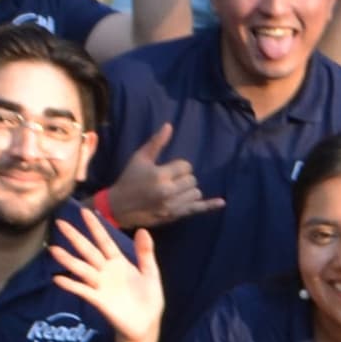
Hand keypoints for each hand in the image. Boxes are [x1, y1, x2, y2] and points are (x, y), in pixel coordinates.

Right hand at [47, 205, 165, 341]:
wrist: (146, 324)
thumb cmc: (148, 298)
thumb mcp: (150, 273)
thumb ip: (145, 253)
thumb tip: (143, 230)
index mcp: (119, 262)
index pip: (104, 241)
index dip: (95, 227)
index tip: (85, 212)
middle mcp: (106, 270)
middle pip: (89, 251)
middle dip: (76, 238)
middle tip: (60, 223)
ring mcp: (100, 285)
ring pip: (82, 269)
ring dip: (68, 260)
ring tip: (54, 250)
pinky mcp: (98, 300)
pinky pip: (83, 290)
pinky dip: (71, 285)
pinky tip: (58, 278)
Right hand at [104, 123, 224, 227]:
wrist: (119, 207)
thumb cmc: (129, 179)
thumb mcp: (139, 158)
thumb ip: (156, 143)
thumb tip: (170, 125)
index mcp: (160, 176)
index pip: (186, 166)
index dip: (179, 166)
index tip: (167, 169)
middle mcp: (168, 192)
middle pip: (192, 180)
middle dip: (184, 178)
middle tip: (170, 180)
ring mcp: (172, 206)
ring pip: (196, 193)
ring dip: (189, 189)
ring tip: (175, 189)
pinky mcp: (174, 216)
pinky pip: (196, 210)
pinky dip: (210, 206)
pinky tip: (221, 202)